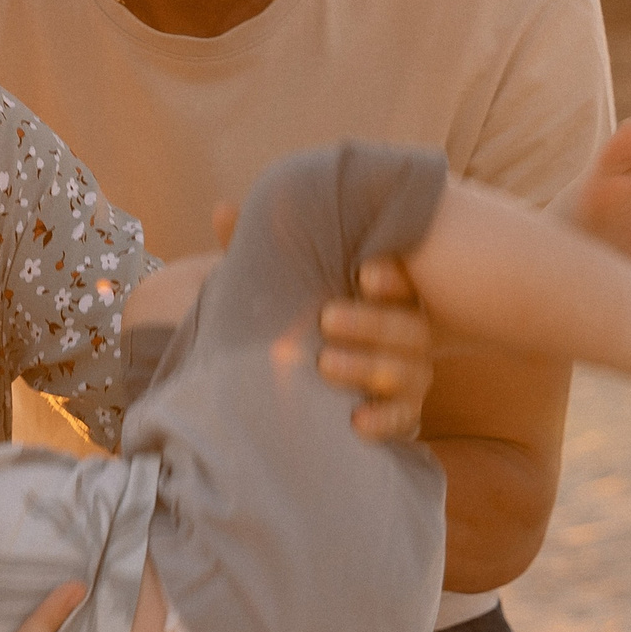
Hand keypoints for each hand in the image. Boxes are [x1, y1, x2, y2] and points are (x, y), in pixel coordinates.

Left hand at [216, 196, 435, 440]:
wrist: (300, 379)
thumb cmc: (296, 317)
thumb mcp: (276, 284)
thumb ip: (257, 251)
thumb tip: (223, 210)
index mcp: (384, 295)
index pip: (402, 281)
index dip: (390, 278)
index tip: (362, 273)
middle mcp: (405, 331)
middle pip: (407, 326)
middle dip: (370, 322)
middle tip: (326, 319)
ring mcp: (406, 373)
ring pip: (406, 371)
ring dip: (368, 367)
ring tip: (325, 364)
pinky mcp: (399, 413)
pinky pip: (403, 419)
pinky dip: (384, 420)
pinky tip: (357, 421)